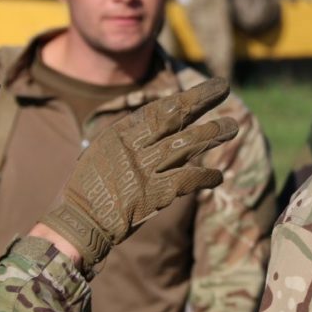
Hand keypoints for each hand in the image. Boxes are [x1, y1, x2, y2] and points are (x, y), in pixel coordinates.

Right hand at [40, 79, 237, 268]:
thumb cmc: (89, 189)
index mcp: (118, 134)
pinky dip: (204, 177)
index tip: (204, 90)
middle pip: (173, 118)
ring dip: (211, 134)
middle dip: (200, 101)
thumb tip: (155, 126)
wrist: (79, 224)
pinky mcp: (152, 195)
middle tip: (224, 88)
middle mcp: (132, 147)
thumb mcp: (101, 153)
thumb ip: (128, 139)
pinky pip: (186, 180)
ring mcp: (143, 170)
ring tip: (233, 126)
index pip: (157, 110)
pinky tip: (219, 176)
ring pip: (184, 145)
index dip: (184, 98)